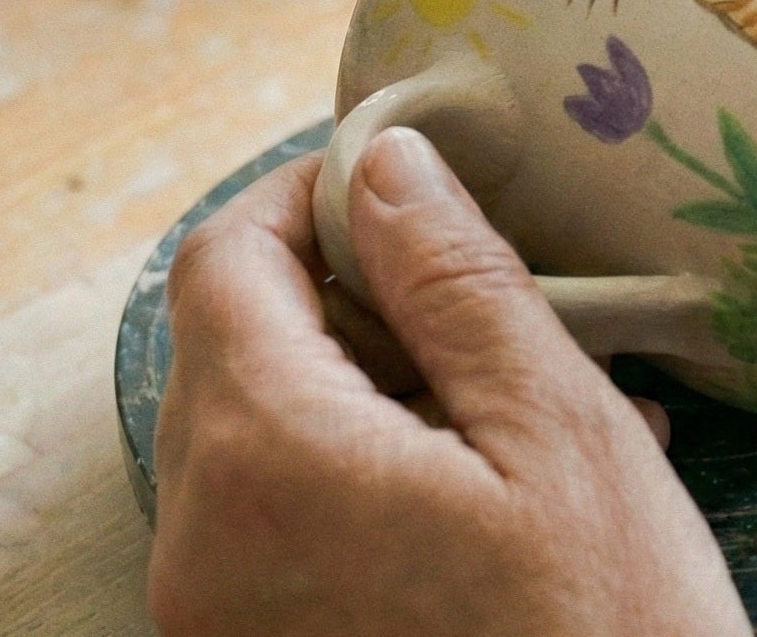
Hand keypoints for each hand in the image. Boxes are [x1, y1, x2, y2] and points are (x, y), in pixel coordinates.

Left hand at [149, 130, 751, 636]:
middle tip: (478, 309)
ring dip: (365, 395)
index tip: (390, 189)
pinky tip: (484, 503)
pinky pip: (273, 531)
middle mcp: (199, 546)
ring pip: (255, 440)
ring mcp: (212, 622)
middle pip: (230, 350)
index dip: (300, 198)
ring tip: (513, 416)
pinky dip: (358, 482)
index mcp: (265, 459)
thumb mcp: (557, 435)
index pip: (220, 261)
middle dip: (346, 302)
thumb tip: (386, 164)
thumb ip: (455, 283)